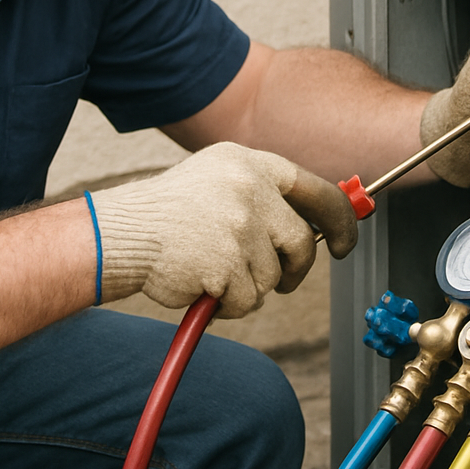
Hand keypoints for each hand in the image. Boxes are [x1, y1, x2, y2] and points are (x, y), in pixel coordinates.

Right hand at [90, 142, 357, 317]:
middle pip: (302, 242)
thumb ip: (264, 194)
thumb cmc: (171, 213)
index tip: (345, 242)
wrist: (124, 231)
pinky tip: (204, 285)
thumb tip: (314, 227)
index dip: (339, 219)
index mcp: (251, 163)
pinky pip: (249, 300)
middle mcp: (250, 188)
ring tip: (215, 270)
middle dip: (296, 270)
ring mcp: (240, 225)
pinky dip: (230, 304)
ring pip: (272, 276)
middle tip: (284, 281)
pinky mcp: (227, 262)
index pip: (315, 190)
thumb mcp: (220, 178)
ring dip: (250, 286)